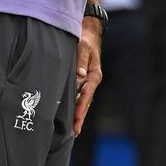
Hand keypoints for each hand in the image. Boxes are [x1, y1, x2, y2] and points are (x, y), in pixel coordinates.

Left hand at [74, 16, 102, 136]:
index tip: (76, 119)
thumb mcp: (83, 47)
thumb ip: (80, 60)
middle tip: (75, 132)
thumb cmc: (85, 40)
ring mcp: (87, 81)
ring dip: (78, 114)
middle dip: (80, 117)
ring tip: (73, 130)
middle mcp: (92, 80)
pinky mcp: (82, 80)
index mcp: (94, 74)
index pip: (87, 94)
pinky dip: (76, 106)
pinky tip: (71, 115)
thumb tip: (79, 75)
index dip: (81, 107)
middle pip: (86, 101)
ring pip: (83, 100)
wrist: (88, 33)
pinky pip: (79, 96)